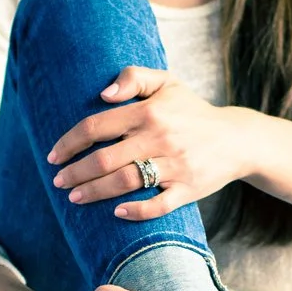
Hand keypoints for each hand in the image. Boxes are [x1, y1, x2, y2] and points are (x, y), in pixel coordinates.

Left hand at [47, 67, 253, 221]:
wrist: (238, 140)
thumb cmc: (193, 112)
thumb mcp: (167, 83)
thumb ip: (133, 78)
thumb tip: (104, 94)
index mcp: (149, 112)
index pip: (97, 127)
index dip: (69, 142)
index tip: (53, 155)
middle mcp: (160, 138)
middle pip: (105, 159)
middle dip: (75, 172)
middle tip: (59, 182)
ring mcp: (175, 166)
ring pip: (125, 182)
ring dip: (95, 192)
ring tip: (75, 198)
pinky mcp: (189, 189)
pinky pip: (159, 205)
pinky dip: (136, 210)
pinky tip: (117, 212)